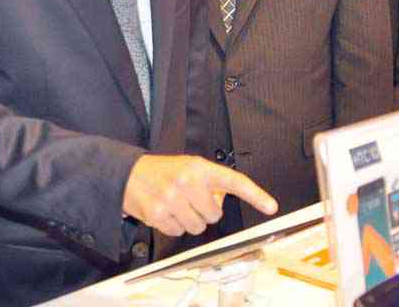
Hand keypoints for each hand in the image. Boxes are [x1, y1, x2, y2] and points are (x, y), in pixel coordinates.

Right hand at [122, 154, 277, 236]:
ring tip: (175, 205)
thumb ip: (209, 182)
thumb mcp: (189, 167)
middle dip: (204, 211)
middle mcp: (187, 182)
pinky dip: (173, 225)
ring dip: (188, 220)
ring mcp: (172, 199)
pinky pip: (178, 232)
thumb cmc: (163, 172)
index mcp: (199, 168)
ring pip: (197, 227)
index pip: (234, 181)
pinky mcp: (158, 214)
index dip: (255, 195)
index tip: (270, 206)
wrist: (128, 174)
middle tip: (189, 199)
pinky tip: (165, 211)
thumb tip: (221, 201)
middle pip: (214, 215)